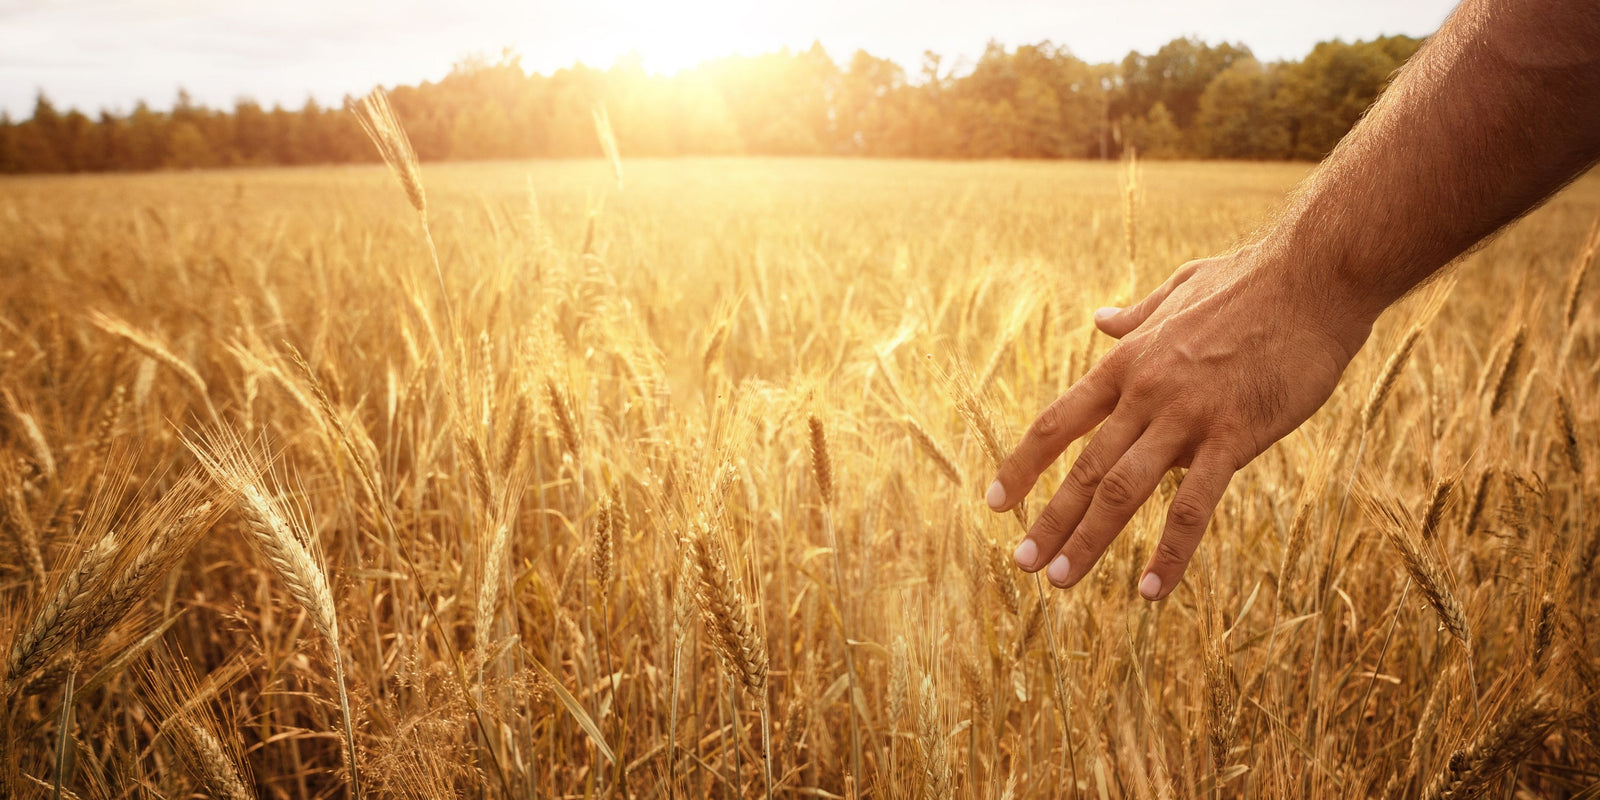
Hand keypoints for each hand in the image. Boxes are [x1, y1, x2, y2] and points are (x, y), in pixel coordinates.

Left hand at [988, 245, 1371, 599]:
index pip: (1058, 423)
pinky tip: (1151, 590)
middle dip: (1048, 521)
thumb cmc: (1253, 281)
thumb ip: (1138, 315)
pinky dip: (1169, 551)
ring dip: (1088, 541)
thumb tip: (1101, 319)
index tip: (996, 503)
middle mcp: (1145, 392)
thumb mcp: (1180, 290)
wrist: (1317, 275)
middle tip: (1021, 563)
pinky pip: (1193, 506)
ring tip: (1059, 580)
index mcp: (1127, 361)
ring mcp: (1187, 415)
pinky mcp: (1235, 435)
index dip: (1023, 465)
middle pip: (1084, 468)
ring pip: (1123, 491)